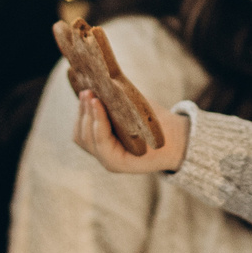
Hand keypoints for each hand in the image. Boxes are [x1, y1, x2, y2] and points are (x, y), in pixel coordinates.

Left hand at [72, 90, 188, 173]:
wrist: (170, 143)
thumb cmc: (162, 133)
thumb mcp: (150, 123)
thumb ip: (128, 113)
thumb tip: (110, 91)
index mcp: (120, 161)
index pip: (101, 140)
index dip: (97, 119)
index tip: (97, 100)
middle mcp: (107, 160)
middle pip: (86, 137)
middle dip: (86, 113)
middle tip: (89, 92)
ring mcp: (101, 152)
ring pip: (81, 135)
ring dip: (81, 113)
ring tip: (86, 93)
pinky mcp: (98, 142)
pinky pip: (84, 130)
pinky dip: (84, 115)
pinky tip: (87, 100)